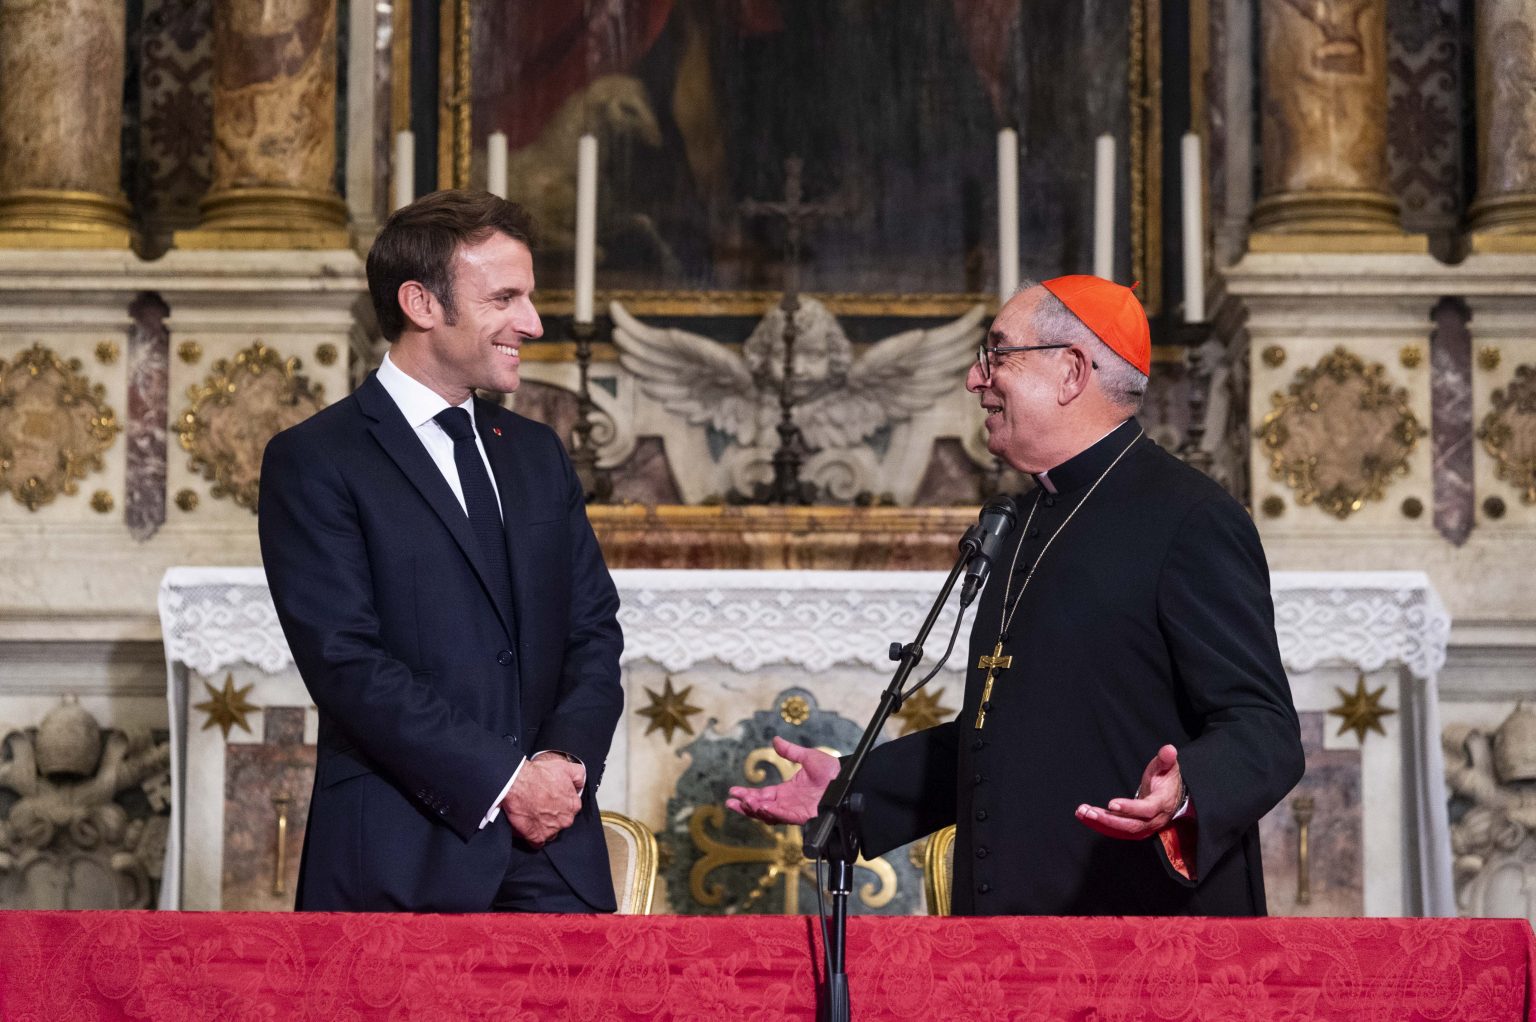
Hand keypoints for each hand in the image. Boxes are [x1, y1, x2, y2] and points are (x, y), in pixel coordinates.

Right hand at [500, 756, 583, 846]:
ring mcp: (552, 830)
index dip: (560, 805)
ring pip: (550, 832)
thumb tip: (579, 783)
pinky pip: (537, 842)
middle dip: (552, 816)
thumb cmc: (538, 775)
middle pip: (561, 822)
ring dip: (543, 826)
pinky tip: (528, 827)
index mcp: (573, 805)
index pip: (571, 809)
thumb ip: (578, 775)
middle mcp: (565, 820)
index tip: (552, 801)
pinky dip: (533, 836)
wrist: (517, 783)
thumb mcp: (565, 767)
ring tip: (533, 815)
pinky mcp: (537, 837)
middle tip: (541, 807)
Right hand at [725, 736, 839, 824]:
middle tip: (731, 802)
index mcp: (787, 791)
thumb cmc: (832, 772)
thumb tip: (775, 740)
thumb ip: (790, 751)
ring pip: (768, 815)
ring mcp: (793, 810)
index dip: (748, 794)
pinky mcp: (801, 815)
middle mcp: (788, 803)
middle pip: (761, 807)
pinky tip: (760, 807)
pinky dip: (770, 812)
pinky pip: (782, 816)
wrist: (847, 780)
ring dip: (754, 810)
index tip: (734, 792)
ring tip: (742, 803)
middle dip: (745, 805)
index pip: (762, 795)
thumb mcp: (807, 757)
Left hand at [1075, 744, 1183, 839]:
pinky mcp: (1135, 829)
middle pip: (1131, 826)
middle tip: (1089, 812)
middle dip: (1109, 820)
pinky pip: (1117, 831)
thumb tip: (1169, 749)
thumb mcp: (1167, 767)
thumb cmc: (1166, 780)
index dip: (1130, 808)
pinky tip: (1085, 816)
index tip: (1111, 804)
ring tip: (1082, 813)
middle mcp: (1154, 820)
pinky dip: (1100, 825)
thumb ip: (1166, 759)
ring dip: (1100, 824)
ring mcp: (1145, 827)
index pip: (1147, 809)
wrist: (1171, 798)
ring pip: (1122, 831)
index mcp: (1162, 803)